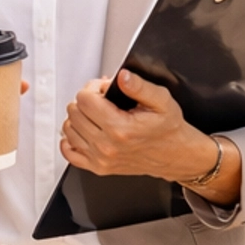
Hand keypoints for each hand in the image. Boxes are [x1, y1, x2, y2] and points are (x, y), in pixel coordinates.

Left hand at [61, 70, 239, 202]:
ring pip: (69, 130)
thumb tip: (122, 77)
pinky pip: (70, 153)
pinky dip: (71, 140)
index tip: (104, 90)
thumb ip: (140, 86)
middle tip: (102, 100)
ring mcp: (100, 159)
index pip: (84, 99)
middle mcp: (107, 145)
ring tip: (96, 114)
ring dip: (79, 118)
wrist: (176, 155)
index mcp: (120, 128)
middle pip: (74, 112)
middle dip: (86, 100)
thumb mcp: (162, 101)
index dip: (93, 88)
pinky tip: (84, 131)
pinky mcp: (98, 167)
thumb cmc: (168, 129)